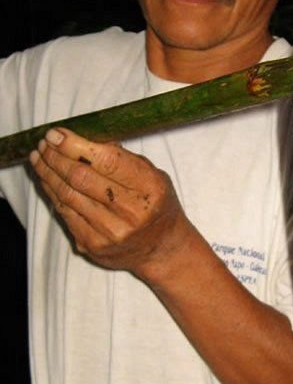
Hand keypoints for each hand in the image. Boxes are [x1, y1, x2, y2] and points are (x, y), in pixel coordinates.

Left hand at [29, 128, 191, 273]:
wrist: (161, 249)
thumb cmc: (156, 205)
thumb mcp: (153, 176)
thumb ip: (122, 158)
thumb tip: (81, 138)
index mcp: (150, 189)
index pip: (107, 161)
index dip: (75, 145)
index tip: (56, 134)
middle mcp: (131, 213)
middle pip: (81, 178)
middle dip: (56, 157)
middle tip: (44, 144)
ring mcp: (110, 232)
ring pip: (68, 195)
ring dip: (48, 173)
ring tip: (39, 157)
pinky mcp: (93, 245)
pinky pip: (65, 213)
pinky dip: (52, 193)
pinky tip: (47, 179)